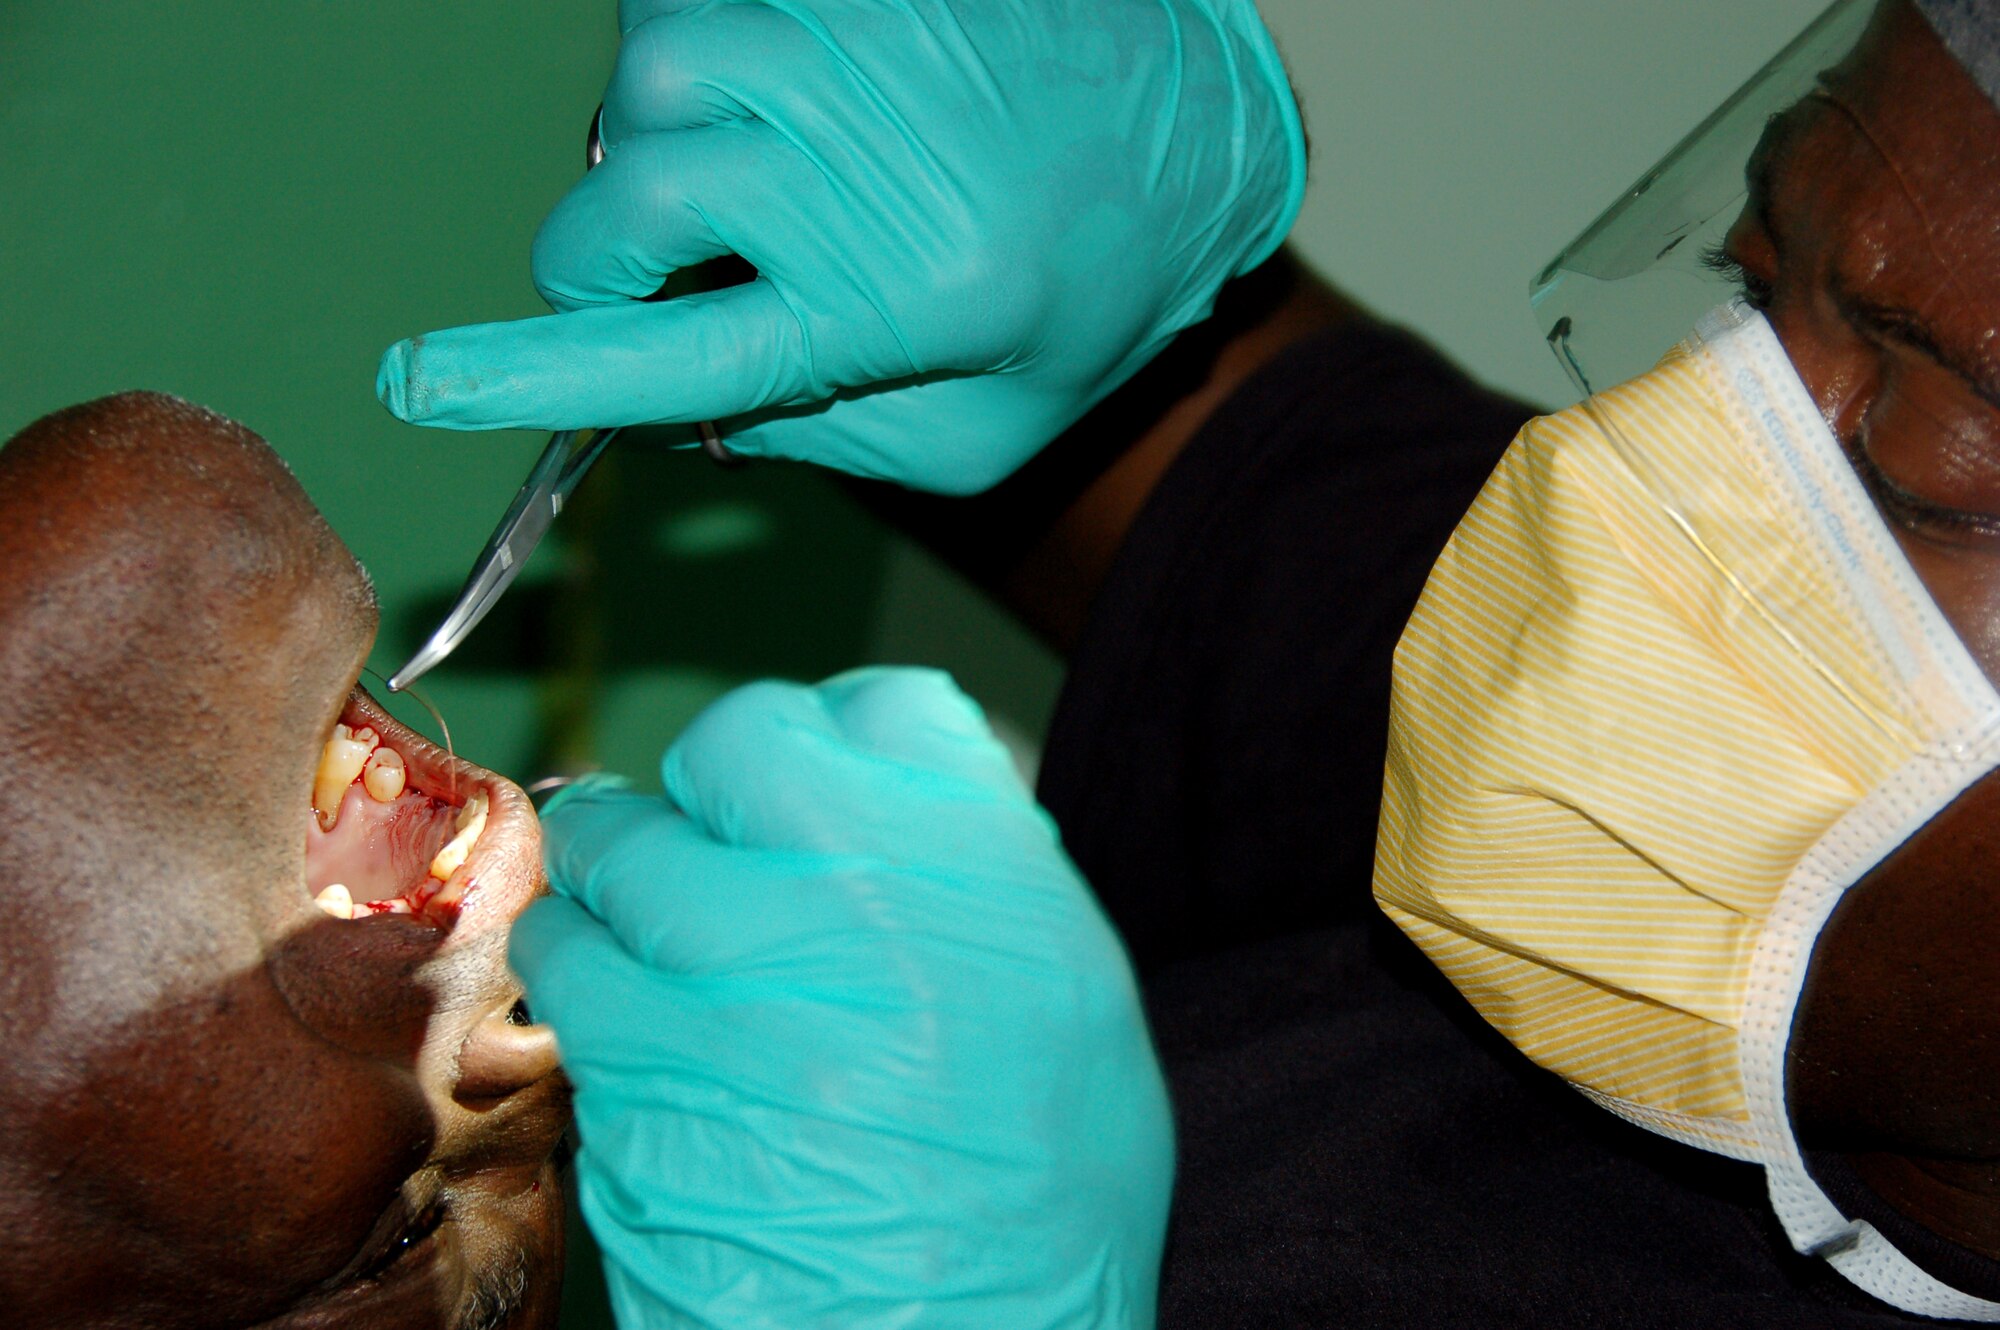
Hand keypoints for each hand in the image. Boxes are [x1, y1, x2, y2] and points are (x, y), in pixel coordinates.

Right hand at [377, 0, 1304, 493]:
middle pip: (633, 194)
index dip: (535, 375)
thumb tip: (655, 406)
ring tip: (753, 165)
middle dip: (604, 255)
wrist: (1194, 141)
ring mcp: (863, 43)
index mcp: (900, 306)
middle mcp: (871, 163)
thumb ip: (803, 429)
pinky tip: (790, 93)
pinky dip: (707, 50)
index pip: (679, 352)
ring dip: (662, 137)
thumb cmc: (1078, 307)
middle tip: (653, 273)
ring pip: (654, 72)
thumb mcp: (966, 432)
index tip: (421, 381)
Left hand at [511, 668, 1173, 1327]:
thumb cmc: (1039, 1200)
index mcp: (979, 877)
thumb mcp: (1067, 1001)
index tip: (813, 773)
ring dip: (623, 872)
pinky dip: (584, 971)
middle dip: (710, 785)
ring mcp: (726, 987)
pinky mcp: (631, 1079)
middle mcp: (849, 905)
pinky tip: (632, 1016)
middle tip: (709, 834)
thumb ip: (975, 868)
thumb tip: (888, 790)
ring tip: (655, 927)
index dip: (838, 733)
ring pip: (612, 850)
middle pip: (728, 748)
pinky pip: (568, 971)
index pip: (881, 705)